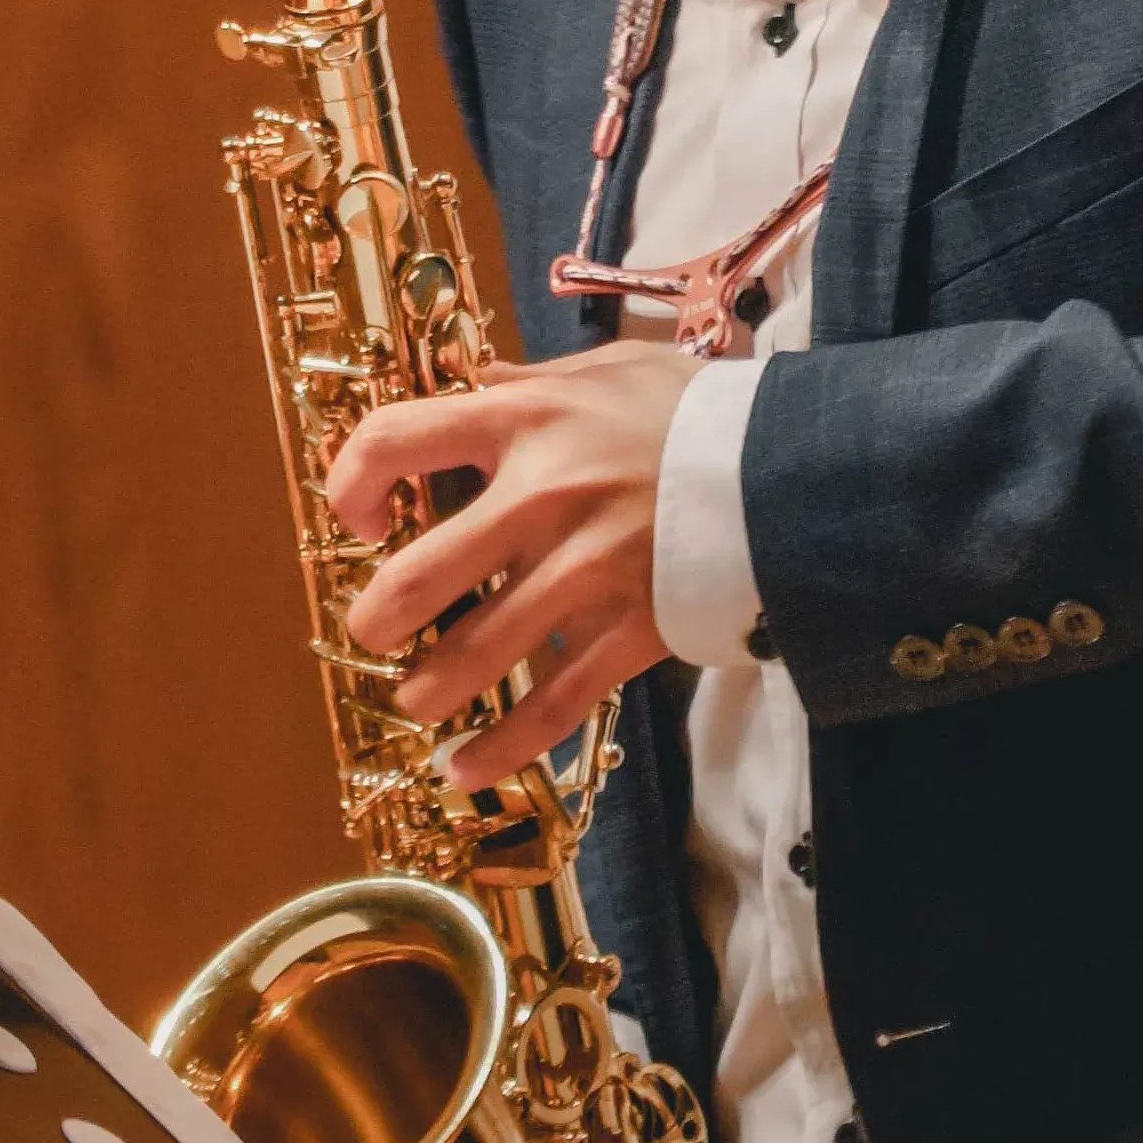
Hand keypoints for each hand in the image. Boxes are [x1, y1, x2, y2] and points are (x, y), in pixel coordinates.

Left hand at [326, 340, 701, 789]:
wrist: (791, 464)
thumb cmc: (690, 411)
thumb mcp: (607, 373)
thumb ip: (534, 383)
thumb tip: (474, 382)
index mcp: (526, 421)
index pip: (395, 441)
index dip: (351, 482)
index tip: (360, 516)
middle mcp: (542, 496)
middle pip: (419, 575)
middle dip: (379, 618)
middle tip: (375, 629)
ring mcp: (585, 571)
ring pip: (475, 656)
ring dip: (429, 690)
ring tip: (418, 698)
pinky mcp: (630, 629)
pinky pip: (552, 705)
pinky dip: (500, 750)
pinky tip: (463, 769)